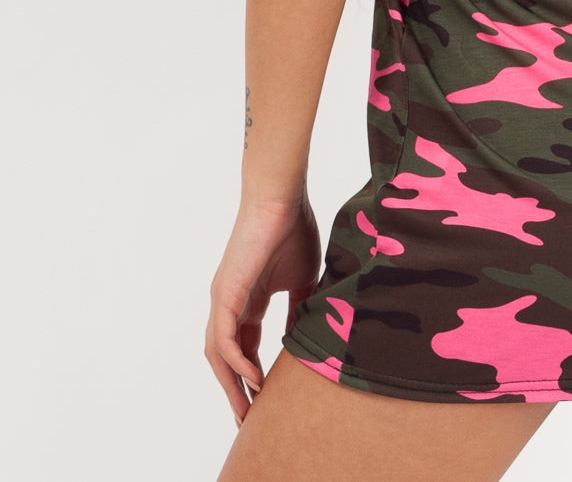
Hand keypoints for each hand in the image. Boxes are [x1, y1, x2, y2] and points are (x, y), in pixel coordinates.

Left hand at [205, 195, 321, 425]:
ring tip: (245, 410)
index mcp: (248, 300)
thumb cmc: (293, 228)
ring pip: (218, 354)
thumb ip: (300, 308)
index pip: (245, 347)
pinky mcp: (225, 292)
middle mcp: (229, 303)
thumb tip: (306, 337)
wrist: (281, 197)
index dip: (254, 375)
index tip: (267, 400)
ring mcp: (224, 299)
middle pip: (226, 358)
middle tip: (248, 419)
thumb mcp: (302, 278)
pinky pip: (224, 338)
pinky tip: (251, 377)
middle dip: (235, 390)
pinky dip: (235, 361)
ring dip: (230, 384)